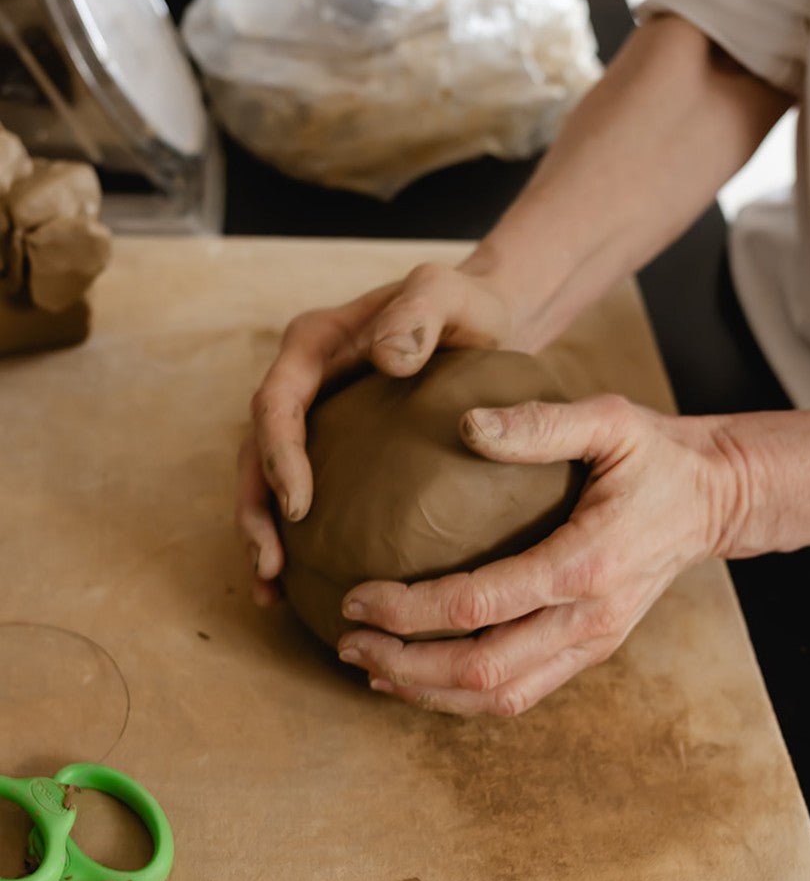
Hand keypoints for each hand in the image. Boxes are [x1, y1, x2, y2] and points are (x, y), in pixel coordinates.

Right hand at [235, 262, 513, 602]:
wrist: (484, 322)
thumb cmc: (467, 306)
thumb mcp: (448, 292)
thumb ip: (419, 312)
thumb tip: (387, 359)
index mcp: (314, 345)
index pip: (277, 402)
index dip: (277, 455)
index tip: (298, 505)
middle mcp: (302, 384)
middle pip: (256, 451)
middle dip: (255, 510)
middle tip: (270, 565)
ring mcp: (314, 419)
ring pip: (267, 481)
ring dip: (262, 533)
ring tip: (271, 588)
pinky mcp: (334, 449)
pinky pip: (301, 494)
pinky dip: (294, 537)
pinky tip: (301, 586)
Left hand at [335, 394, 740, 714]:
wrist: (716, 500)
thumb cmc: (656, 455)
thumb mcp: (609, 419)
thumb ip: (541, 424)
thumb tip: (468, 425)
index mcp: (586, 563)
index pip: (481, 605)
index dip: (410, 610)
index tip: (356, 595)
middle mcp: (589, 619)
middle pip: (483, 672)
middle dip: (406, 665)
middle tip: (348, 642)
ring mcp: (592, 643)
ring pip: (499, 697)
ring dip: (428, 693)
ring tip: (372, 669)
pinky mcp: (589, 650)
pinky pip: (520, 692)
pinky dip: (463, 696)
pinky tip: (422, 677)